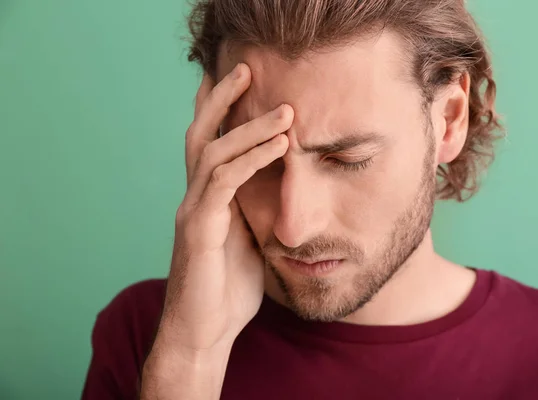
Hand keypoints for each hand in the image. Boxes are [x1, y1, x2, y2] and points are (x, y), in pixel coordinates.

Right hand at [156, 62, 292, 355]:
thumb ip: (254, 213)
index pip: (210, 144)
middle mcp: (195, 198)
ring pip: (215, 154)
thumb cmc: (227, 290)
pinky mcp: (199, 232)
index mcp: (208, 200)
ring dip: (250, 127)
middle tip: (247, 68)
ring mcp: (194, 212)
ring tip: (285, 110)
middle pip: (201, 135)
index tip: (242, 82)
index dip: (221, 110)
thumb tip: (279, 193)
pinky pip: (223, 185)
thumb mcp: (248, 243)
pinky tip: (278, 146)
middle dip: (222, 99)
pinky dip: (251, 161)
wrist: (204, 333)